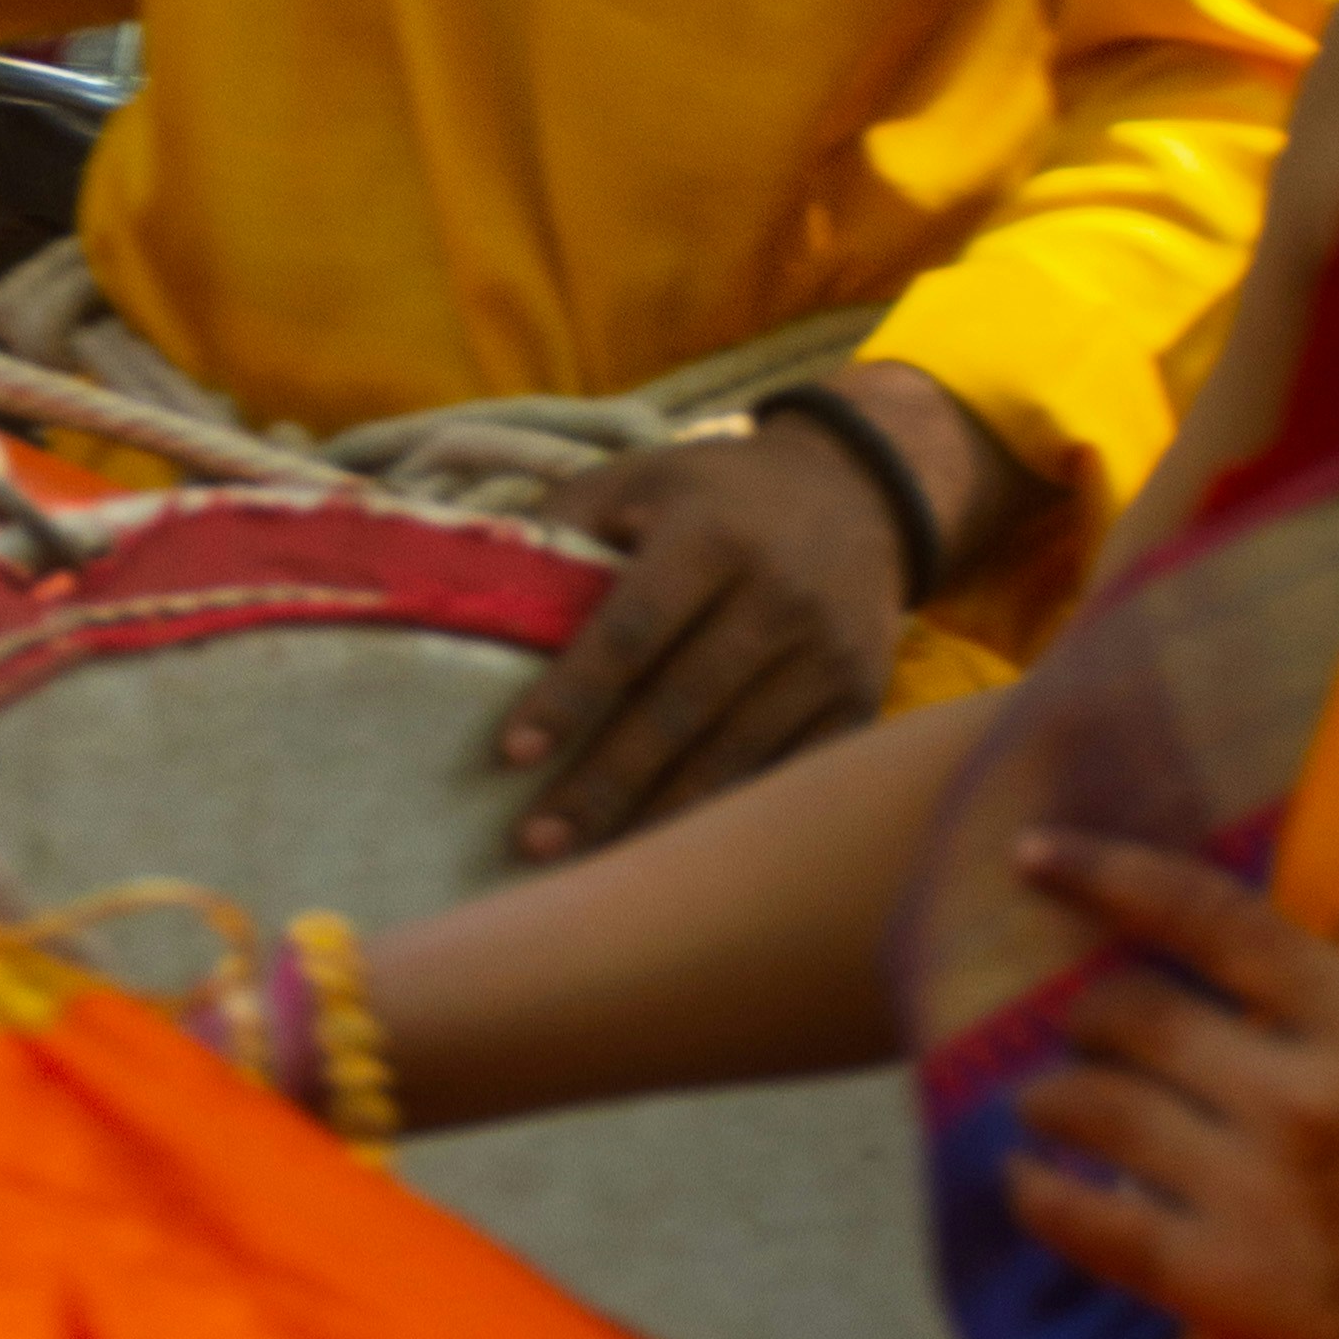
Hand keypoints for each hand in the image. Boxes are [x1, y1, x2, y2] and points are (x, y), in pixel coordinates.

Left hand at [497, 393, 982, 855]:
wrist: (857, 491)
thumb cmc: (717, 493)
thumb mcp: (641, 477)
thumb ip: (566, 523)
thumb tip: (478, 585)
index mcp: (712, 534)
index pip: (631, 629)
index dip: (571, 694)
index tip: (512, 752)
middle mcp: (778, 595)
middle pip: (679, 707)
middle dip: (603, 781)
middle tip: (533, 839)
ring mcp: (829, 654)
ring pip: (733, 754)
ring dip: (657, 816)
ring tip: (586, 862)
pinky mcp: (861, 699)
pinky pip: (787, 772)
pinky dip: (729, 814)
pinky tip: (675, 853)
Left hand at [1007, 830, 1338, 1338]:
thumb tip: (1267, 1003)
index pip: (1213, 917)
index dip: (1110, 873)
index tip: (1034, 856)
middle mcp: (1302, 1097)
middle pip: (1133, 1012)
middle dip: (1091, 1018)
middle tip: (1087, 1037)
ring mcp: (1259, 1191)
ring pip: (1093, 1107)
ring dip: (1054, 1098)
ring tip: (1048, 1108)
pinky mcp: (1230, 1286)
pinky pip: (1093, 1221)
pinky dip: (1043, 1194)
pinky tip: (1029, 1185)